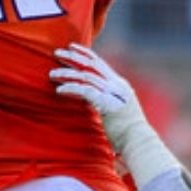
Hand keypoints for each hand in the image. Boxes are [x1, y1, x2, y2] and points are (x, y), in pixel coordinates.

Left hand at [50, 44, 172, 180]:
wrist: (139, 143)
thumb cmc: (127, 133)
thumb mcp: (116, 111)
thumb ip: (104, 101)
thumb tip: (89, 97)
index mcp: (119, 85)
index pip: (100, 63)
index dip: (85, 54)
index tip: (71, 47)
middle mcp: (117, 85)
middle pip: (92, 64)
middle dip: (73, 57)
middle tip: (56, 52)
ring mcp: (113, 94)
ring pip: (86, 76)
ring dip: (67, 74)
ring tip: (51, 74)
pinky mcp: (107, 104)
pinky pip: (85, 91)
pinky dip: (71, 88)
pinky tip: (59, 90)